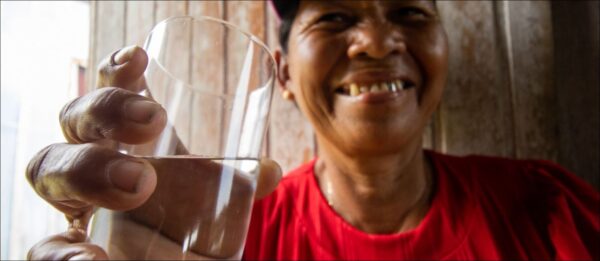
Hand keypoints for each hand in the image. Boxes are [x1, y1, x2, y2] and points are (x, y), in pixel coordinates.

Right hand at [26, 46, 281, 259]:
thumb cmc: (187, 227)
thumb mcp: (215, 200)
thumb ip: (240, 183)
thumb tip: (270, 169)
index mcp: (130, 145)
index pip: (113, 95)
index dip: (117, 72)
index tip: (139, 57)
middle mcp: (94, 166)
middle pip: (74, 118)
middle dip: (107, 109)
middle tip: (153, 120)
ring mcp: (76, 206)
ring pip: (48, 167)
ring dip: (87, 167)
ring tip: (138, 182)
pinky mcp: (66, 251)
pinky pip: (44, 246)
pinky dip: (59, 250)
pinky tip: (89, 257)